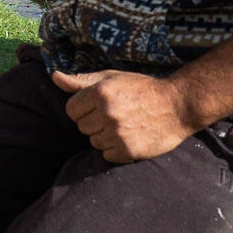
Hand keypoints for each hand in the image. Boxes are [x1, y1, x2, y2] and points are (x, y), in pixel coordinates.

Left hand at [52, 68, 195, 163]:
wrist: (178, 105)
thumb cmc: (141, 88)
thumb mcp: (111, 78)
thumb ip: (80, 81)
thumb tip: (54, 77)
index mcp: (100, 93)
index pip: (71, 110)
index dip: (83, 109)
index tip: (98, 106)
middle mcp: (107, 113)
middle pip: (82, 127)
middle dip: (94, 122)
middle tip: (115, 115)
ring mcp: (118, 133)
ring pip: (94, 142)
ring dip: (105, 136)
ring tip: (124, 125)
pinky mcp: (128, 150)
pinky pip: (107, 155)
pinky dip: (116, 150)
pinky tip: (130, 137)